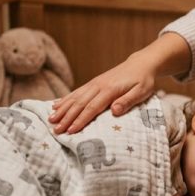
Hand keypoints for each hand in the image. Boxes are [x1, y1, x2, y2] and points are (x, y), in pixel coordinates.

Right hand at [49, 33, 189, 134]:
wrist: (141, 64)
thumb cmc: (143, 81)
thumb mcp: (141, 92)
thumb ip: (128, 101)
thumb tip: (114, 111)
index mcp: (110, 90)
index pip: (92, 107)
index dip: (81, 120)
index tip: (71, 131)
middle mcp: (98, 85)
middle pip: (80, 103)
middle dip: (67, 118)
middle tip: (56, 130)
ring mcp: (94, 83)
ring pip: (75, 97)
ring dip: (62, 109)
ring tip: (51, 120)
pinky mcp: (93, 83)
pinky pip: (76, 92)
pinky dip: (65, 99)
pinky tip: (56, 106)